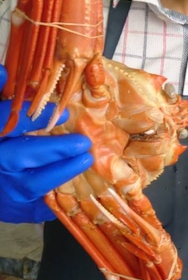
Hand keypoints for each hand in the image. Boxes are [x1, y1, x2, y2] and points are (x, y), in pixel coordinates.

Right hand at [0, 66, 92, 223]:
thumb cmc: (0, 143)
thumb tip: (3, 70)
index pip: (3, 123)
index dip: (30, 116)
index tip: (63, 110)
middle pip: (21, 156)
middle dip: (54, 149)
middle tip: (83, 142)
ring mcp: (4, 188)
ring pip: (33, 183)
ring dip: (63, 172)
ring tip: (86, 159)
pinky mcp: (15, 209)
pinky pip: (39, 206)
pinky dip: (61, 197)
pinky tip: (82, 186)